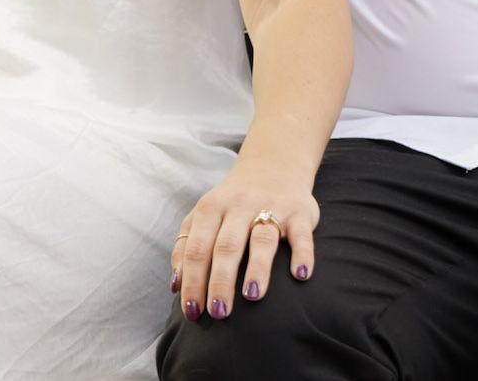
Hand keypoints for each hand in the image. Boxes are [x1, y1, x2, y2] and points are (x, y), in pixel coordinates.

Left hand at [170, 156, 318, 322]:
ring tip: (252, 296)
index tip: (192, 312)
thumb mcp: (205, 214)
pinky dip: (302, 253)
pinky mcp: (299, 212)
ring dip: (257, 267)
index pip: (197, 247)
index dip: (192, 281)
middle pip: (227, 245)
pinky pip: (302, 234)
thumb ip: (186, 246)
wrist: (274, 164)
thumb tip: (175, 286)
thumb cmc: (232, 203)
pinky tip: (300, 275)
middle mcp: (240, 206)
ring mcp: (271, 207)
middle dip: (220, 280)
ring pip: (263, 238)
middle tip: (218, 312)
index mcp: (212, 208)